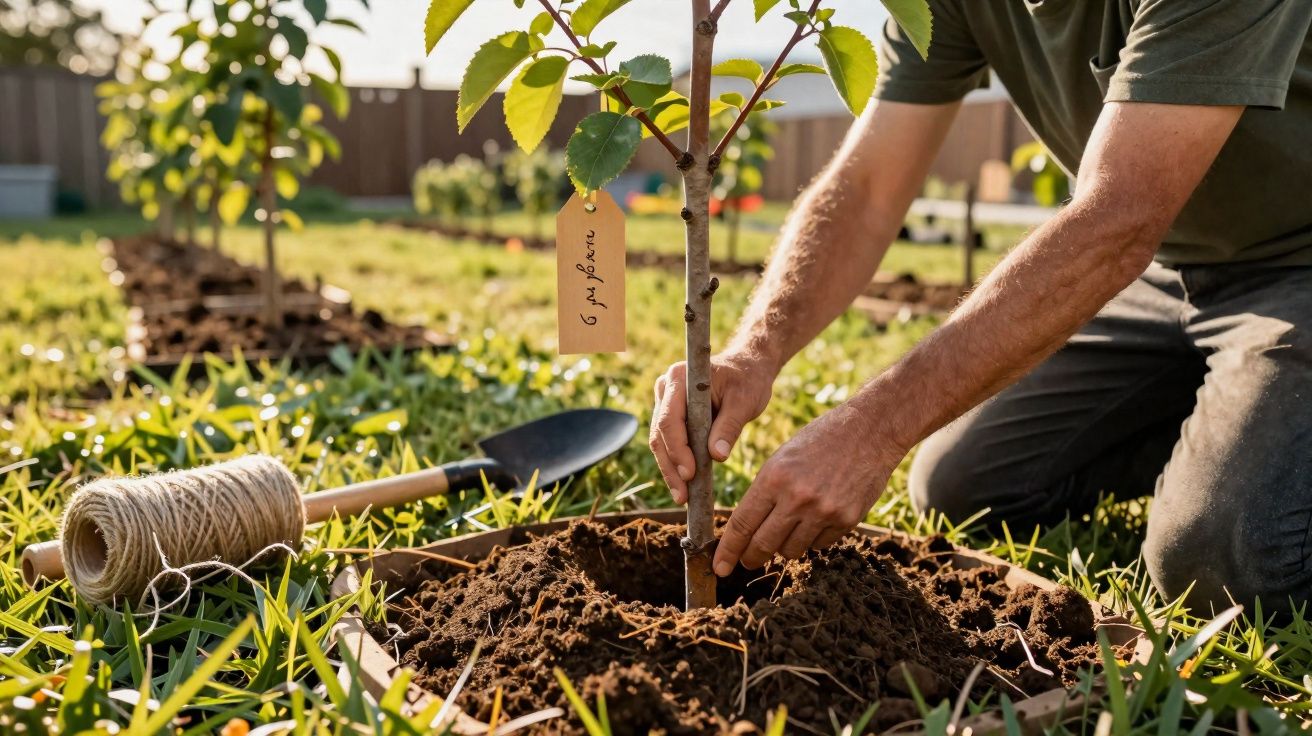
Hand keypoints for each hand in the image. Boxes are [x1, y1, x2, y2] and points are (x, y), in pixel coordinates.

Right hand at [649, 353, 773, 503]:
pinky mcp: (670, 414)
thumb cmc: (747, 380)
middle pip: (659, 434)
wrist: (747, 367)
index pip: (670, 419)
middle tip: (683, 494)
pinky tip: (684, 485)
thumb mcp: (745, 401)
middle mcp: (665, 388)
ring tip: (682, 496)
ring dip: (670, 470)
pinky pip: (667, 442)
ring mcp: (664, 401)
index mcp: (679, 378)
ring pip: (659, 441)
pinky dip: (675, 463)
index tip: (690, 474)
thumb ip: (729, 427)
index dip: (677, 449)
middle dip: (671, 466)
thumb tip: (717, 456)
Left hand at [712, 403, 902, 575]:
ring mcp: (823, 511)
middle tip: (746, 562)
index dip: (728, 550)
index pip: (743, 523)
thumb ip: (765, 492)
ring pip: (791, 550)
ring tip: (789, 528)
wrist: (870, 430)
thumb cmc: (820, 440)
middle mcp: (797, 497)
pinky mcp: (846, 520)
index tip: (720, 567)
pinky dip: (812, 539)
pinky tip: (817, 518)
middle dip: (751, 557)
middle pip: (763, 544)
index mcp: (774, 477)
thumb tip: (747, 529)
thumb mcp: (782, 458)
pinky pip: (819, 545)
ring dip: (784, 547)